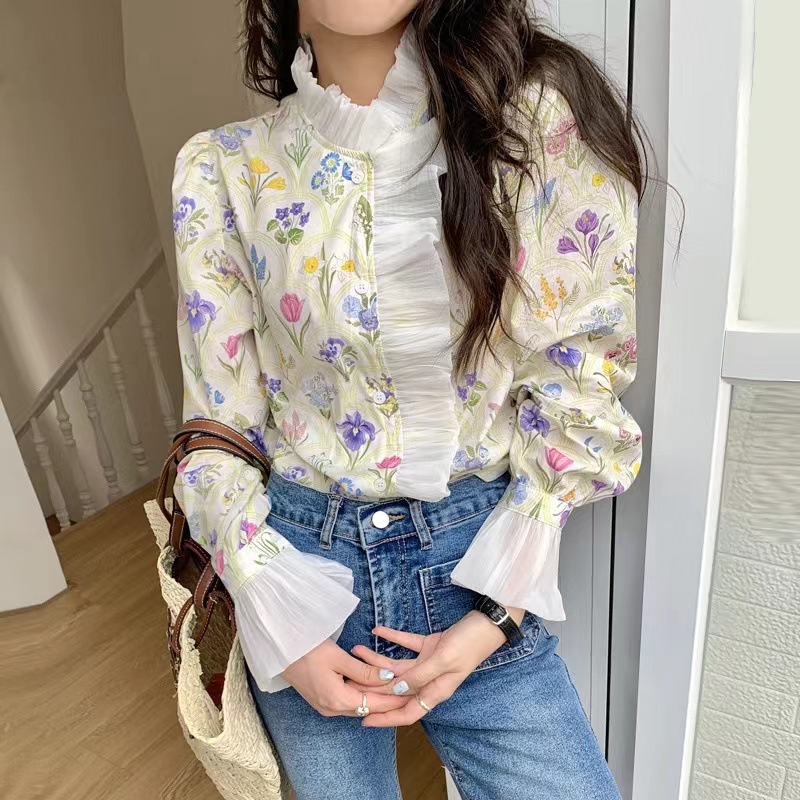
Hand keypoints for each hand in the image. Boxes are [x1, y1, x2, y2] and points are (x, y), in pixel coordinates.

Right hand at [281, 639, 407, 717]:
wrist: (280, 650)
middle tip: (408, 690)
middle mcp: (332, 709)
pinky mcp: (321, 699)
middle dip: (388, 699)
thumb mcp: (339, 657)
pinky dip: (361, 692)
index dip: (394, 699)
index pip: (374, 704)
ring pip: (357, 703)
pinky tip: (371, 682)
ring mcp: (325, 706)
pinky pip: (347, 699)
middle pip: (367, 706)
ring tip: (396, 686)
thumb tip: (389, 677)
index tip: (412, 694)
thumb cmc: (308, 650)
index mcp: (337, 700)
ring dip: (375, 695)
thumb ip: (365, 670)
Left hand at [348, 605, 524, 726]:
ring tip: (356, 650)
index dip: (385, 718)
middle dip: (373, 687)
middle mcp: (430, 680)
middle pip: (396, 690)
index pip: (407, 713)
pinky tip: (377, 630)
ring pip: (398, 666)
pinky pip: (407, 644)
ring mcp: (430, 663)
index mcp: (436, 691)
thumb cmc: (470, 644)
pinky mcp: (431, 645)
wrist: (488, 622)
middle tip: (349, 682)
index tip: (363, 720)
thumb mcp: (445, 660)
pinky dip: (392, 638)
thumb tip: (397, 691)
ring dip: (377, 659)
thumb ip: (420, 676)